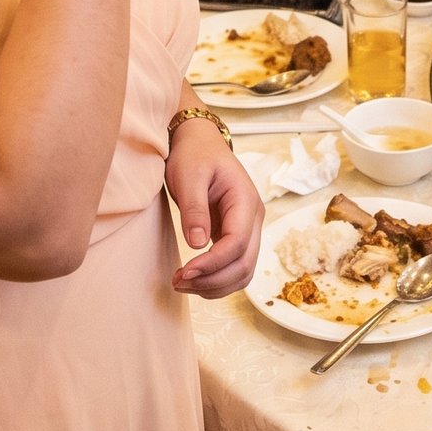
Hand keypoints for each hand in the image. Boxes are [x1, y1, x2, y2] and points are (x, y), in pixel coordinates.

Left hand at [168, 124, 263, 298]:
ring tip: (182, 283)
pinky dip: (216, 280)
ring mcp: (248, 229)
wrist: (200, 144)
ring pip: (242, 272)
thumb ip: (194, 209)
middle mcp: (253, 218)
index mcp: (246, 200)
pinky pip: (234, 267)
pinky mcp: (236, 236)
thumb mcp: (189, 176)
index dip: (212, 263)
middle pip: (244, 264)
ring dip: (215, 285)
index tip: (184, 271)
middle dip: (212, 280)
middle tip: (178, 281)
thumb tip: (197, 244)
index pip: (237, 243)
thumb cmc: (195, 155)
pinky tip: (194, 279)